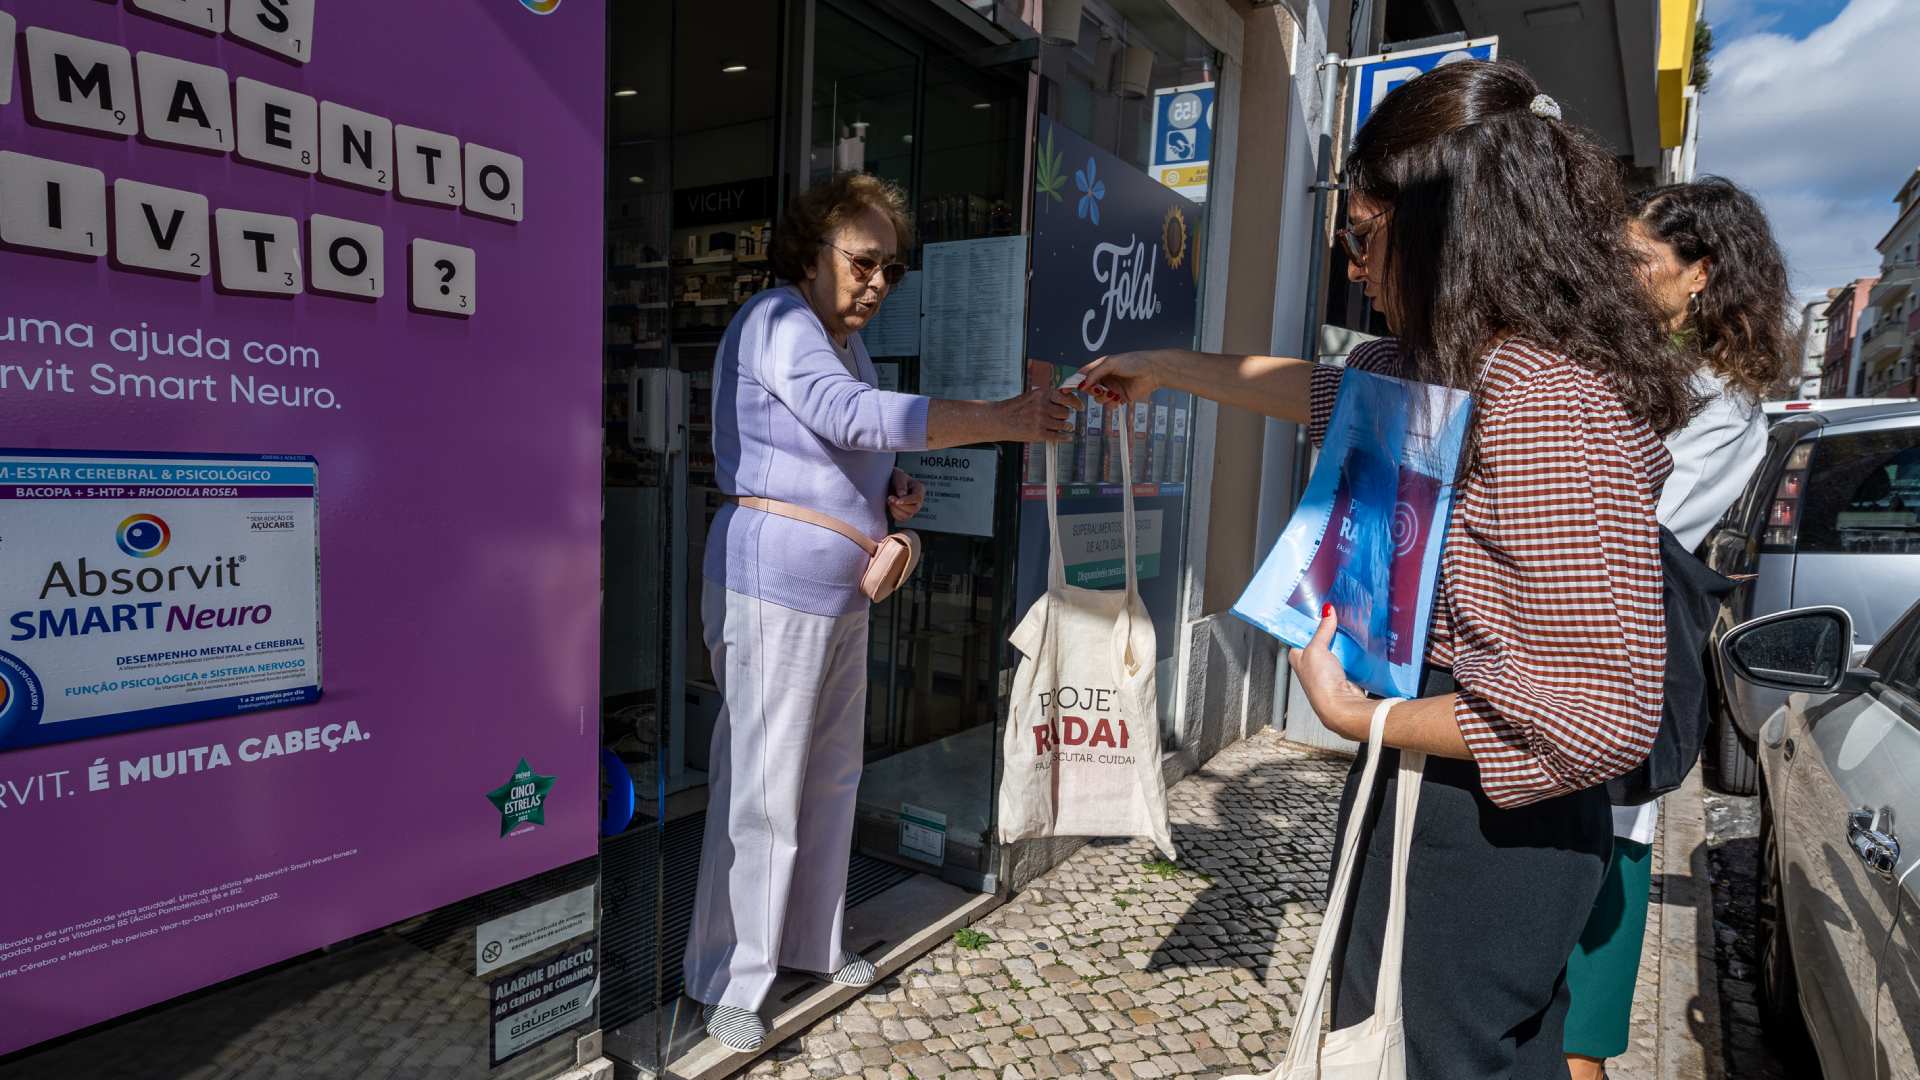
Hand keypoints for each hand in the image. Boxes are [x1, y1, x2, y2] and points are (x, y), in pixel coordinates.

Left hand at [887, 468, 925, 522]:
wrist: (890, 482)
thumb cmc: (896, 477)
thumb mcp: (898, 476)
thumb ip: (901, 484)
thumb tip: (902, 494)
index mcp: (919, 489)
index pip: (917, 498)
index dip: (907, 501)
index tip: (897, 500)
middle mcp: (918, 500)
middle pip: (914, 509)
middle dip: (900, 506)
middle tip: (889, 498)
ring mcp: (913, 508)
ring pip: (907, 516)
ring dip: (895, 510)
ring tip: (889, 500)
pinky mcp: (906, 513)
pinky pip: (901, 518)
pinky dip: (894, 513)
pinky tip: (890, 505)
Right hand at [999, 385, 1079, 442]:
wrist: (998, 419)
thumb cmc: (1013, 408)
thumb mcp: (1030, 396)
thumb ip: (1047, 398)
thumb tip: (1065, 400)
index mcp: (1041, 394)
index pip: (1065, 397)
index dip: (1075, 402)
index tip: (1079, 406)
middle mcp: (1042, 406)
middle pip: (1065, 412)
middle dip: (1065, 415)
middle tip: (1063, 417)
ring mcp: (1041, 420)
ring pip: (1063, 424)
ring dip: (1065, 426)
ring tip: (1065, 426)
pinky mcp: (1038, 434)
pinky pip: (1057, 436)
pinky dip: (1065, 437)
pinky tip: (1067, 437)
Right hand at [1075, 350, 1162, 405]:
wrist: (1153, 371)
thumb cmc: (1133, 362)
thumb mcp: (1111, 363)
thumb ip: (1095, 373)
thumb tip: (1082, 385)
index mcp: (1101, 367)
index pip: (1083, 375)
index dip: (1074, 382)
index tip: (1065, 389)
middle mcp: (1105, 378)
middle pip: (1090, 389)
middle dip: (1092, 390)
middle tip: (1098, 389)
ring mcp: (1113, 389)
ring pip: (1099, 399)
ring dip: (1103, 398)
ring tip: (1112, 393)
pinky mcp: (1121, 398)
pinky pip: (1110, 405)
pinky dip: (1112, 404)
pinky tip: (1118, 398)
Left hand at [1287, 605, 1374, 740]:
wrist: (1342, 706)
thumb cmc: (1320, 682)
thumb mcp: (1316, 649)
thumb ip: (1322, 629)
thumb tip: (1327, 611)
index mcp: (1297, 657)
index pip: (1299, 634)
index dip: (1308, 622)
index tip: (1317, 607)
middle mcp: (1310, 664)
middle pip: (1319, 639)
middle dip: (1327, 628)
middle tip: (1336, 613)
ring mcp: (1328, 669)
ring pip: (1335, 647)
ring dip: (1342, 639)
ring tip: (1349, 623)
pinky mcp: (1344, 673)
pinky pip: (1348, 655)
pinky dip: (1352, 648)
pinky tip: (1357, 640)